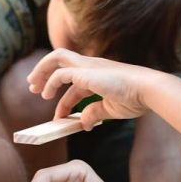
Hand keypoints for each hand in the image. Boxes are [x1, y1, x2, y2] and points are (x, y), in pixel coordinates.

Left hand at [27, 49, 153, 125]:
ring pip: (56, 57)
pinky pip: (60, 73)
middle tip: (32, 87)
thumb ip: (95, 113)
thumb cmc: (135, 98)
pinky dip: (51, 82)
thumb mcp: (111, 109)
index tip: (59, 116)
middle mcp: (92, 65)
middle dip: (44, 71)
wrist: (148, 91)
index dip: (64, 100)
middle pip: (61, 58)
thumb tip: (83, 123)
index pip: (75, 82)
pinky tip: (46, 95)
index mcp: (99, 74)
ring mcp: (88, 66)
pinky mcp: (86, 72)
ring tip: (33, 87)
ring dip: (42, 71)